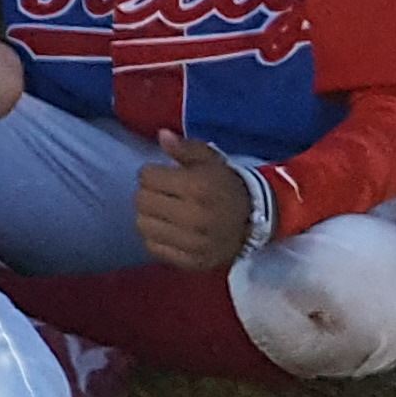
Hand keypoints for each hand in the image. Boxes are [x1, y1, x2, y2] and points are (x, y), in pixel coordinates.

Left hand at [133, 132, 259, 271]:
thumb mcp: (210, 159)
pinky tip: (167, 229)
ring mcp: (192, 242)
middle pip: (141, 201)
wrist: (254, 220)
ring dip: (148, 215)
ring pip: (143, 225)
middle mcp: (193, 216)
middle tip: (161, 193)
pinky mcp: (190, 261)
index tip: (163, 175)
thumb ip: (184, 148)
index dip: (151, 172)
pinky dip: (155, 237)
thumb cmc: (225, 185)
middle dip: (147, 192)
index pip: (146, 176)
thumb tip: (161, 135)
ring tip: (162, 211)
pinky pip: (153, 247)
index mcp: (197, 187)